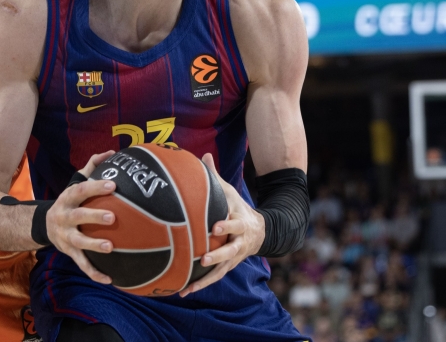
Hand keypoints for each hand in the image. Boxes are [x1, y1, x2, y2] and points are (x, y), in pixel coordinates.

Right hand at [45, 151, 117, 284]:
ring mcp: (65, 237)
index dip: (95, 187)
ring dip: (93, 246)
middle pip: (78, 217)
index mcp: (67, 198)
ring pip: (78, 243)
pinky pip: (81, 264)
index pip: (80, 190)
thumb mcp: (75, 183)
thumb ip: (92, 167)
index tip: (113, 185)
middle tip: (113, 217)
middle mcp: (64, 217)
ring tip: (110, 247)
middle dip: (94, 217)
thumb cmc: (69, 201)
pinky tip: (110, 279)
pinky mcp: (68, 253)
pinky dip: (94, 273)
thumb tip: (112, 153)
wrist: (44, 225)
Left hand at [180, 153, 265, 296]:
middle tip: (204, 259)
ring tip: (189, 286)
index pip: (234, 223)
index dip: (226, 225)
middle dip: (218, 255)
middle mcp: (239, 241)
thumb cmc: (238, 208)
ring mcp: (235, 256)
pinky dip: (201, 285)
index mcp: (240, 221)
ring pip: (222, 269)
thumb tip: (203, 155)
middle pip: (230, 250)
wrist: (261, 231)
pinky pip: (215, 277)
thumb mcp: (230, 192)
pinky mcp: (229, 267)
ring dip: (206, 278)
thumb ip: (216, 177)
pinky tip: (185, 291)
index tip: (215, 226)